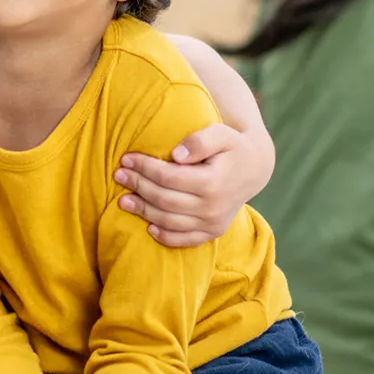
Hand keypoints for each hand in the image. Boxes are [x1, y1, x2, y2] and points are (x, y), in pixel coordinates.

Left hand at [116, 120, 273, 247]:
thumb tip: (175, 154)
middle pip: (165, 200)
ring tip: (123, 200)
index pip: (169, 177)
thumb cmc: (232, 147)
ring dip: (143, 211)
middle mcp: (213, 207)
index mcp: (214, 182)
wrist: (254, 168)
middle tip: (119, 175)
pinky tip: (148, 227)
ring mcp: (213, 223)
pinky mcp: (213, 232)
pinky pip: (185, 240)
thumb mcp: (221, 133)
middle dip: (138, 187)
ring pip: (170, 221)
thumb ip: (199, 141)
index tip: (127, 158)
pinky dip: (165, 236)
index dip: (145, 168)